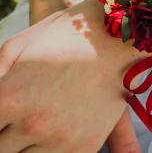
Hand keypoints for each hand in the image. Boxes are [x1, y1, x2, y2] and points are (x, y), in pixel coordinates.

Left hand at [0, 0, 142, 152]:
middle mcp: (33, 124)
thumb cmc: (68, 35)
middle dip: (8, 132)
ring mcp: (62, 138)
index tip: (8, 112)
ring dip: (28, 143)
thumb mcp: (19, 44)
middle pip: (3, 148)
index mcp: (11, 98)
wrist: (116, 38)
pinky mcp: (86, 145)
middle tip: (22, 114)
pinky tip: (57, 128)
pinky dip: (51, 148)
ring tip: (42, 118)